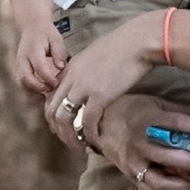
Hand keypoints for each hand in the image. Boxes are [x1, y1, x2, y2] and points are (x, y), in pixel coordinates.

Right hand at [11, 21, 64, 99]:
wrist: (32, 27)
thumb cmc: (46, 34)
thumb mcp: (56, 39)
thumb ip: (59, 53)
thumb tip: (60, 67)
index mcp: (33, 50)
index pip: (39, 67)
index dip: (48, 78)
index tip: (57, 83)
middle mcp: (23, 59)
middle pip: (26, 78)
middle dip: (39, 88)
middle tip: (52, 90)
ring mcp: (19, 65)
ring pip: (22, 84)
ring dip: (33, 92)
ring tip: (47, 95)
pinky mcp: (19, 70)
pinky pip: (22, 85)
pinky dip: (30, 92)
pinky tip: (41, 96)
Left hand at [47, 18, 158, 141]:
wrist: (138, 41)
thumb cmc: (123, 46)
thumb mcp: (94, 56)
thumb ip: (85, 71)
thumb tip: (88, 83)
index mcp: (69, 69)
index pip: (50, 96)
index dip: (53, 115)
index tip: (62, 127)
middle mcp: (71, 78)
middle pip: (52, 110)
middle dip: (58, 130)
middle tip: (68, 141)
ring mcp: (83, 87)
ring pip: (65, 119)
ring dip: (70, 138)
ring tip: (79, 148)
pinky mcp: (100, 95)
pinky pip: (88, 122)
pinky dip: (89, 135)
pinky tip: (96, 141)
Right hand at [87, 89, 189, 189]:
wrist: (100, 124)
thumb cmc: (131, 110)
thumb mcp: (154, 102)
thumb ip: (178, 110)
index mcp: (148, 119)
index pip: (177, 125)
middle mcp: (140, 142)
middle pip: (169, 156)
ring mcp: (134, 162)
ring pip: (159, 181)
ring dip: (184, 185)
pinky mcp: (131, 175)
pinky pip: (152, 189)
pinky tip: (187, 187)